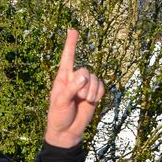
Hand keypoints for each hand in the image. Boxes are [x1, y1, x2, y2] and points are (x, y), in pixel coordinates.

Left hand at [45, 28, 104, 147]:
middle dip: (84, 84)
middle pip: (85, 70)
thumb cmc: (59, 116)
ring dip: (91, 91)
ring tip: (84, 101)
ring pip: (95, 79)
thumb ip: (71, 88)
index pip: (67, 58)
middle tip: (78, 97)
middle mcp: (74, 79)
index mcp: (62, 78)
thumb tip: (85, 76)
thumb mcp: (61, 101)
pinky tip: (92, 101)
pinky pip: (102, 87)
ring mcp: (85, 86)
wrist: (68, 132)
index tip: (73, 30)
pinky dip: (98, 94)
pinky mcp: (94, 94)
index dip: (71, 44)